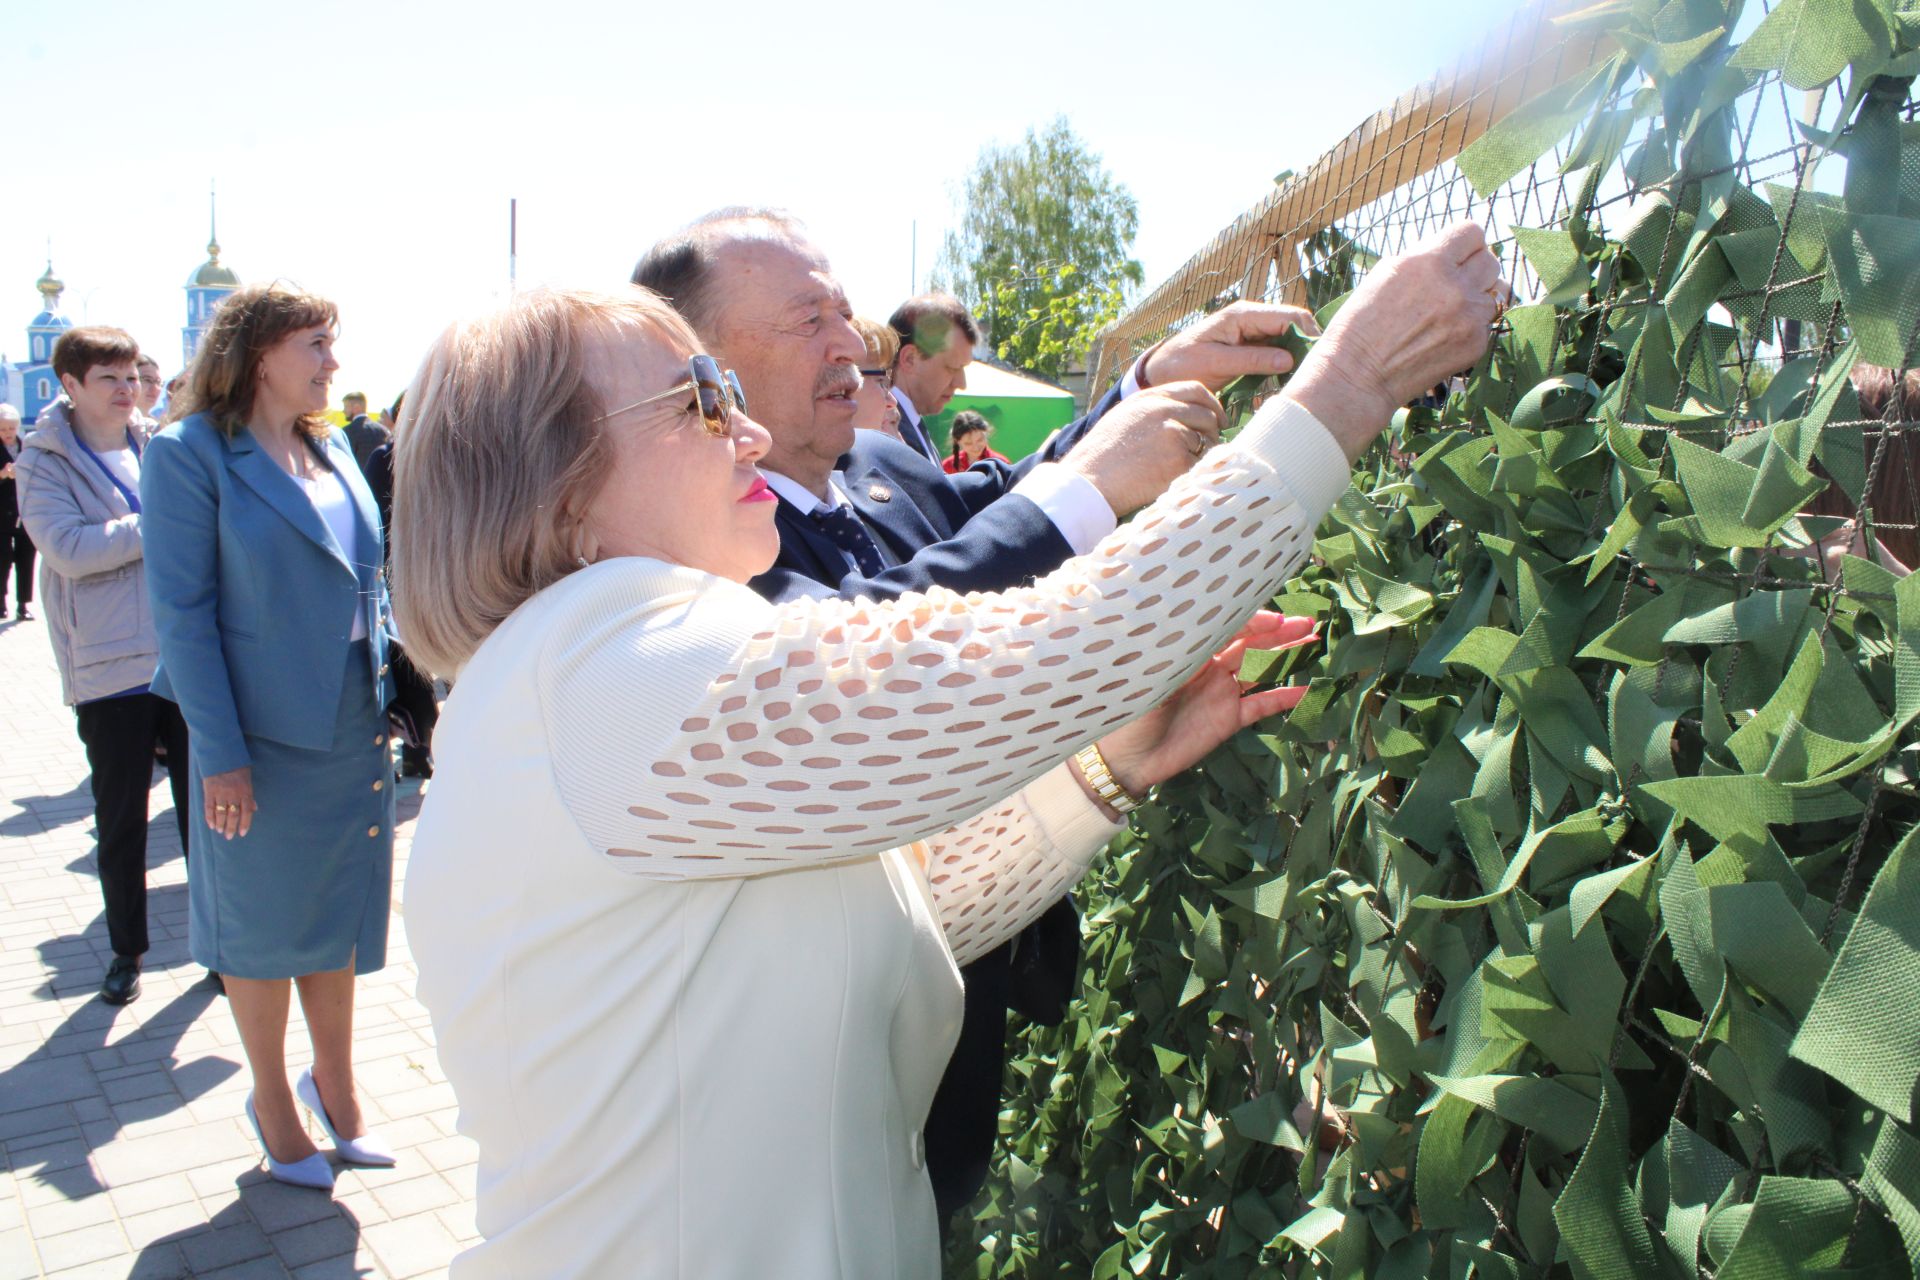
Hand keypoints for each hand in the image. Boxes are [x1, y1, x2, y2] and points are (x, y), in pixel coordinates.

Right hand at [203, 767, 255, 839]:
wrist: (222, 755)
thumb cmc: (238, 767)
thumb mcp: (248, 779)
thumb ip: (250, 795)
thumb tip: (254, 808)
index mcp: (245, 791)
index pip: (246, 812)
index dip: (244, 824)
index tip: (242, 833)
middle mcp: (233, 794)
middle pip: (233, 815)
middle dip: (231, 828)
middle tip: (229, 837)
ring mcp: (220, 793)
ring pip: (221, 813)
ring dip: (220, 824)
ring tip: (220, 831)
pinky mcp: (209, 791)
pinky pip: (209, 808)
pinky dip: (209, 817)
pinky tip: (210, 824)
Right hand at [1059, 381, 1226, 517]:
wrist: (1088, 482)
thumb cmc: (1100, 456)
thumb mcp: (1123, 417)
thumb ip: (1152, 409)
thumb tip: (1184, 414)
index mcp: (1150, 397)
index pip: (1195, 390)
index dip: (1212, 405)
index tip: (1218, 419)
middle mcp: (1164, 410)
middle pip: (1206, 416)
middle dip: (1211, 433)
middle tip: (1205, 450)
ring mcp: (1173, 433)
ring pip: (1206, 442)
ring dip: (1201, 456)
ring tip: (1179, 469)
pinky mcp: (1178, 459)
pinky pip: (1200, 465)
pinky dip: (1193, 474)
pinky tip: (1173, 480)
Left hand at [1090, 612, 1318, 799]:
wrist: (1128, 759)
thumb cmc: (1131, 711)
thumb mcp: (1154, 676)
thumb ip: (1183, 653)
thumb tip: (1209, 627)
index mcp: (1189, 650)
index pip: (1227, 626)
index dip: (1254, 621)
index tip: (1278, 620)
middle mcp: (1208, 666)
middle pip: (1250, 643)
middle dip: (1280, 633)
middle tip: (1310, 624)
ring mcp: (1220, 692)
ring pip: (1260, 669)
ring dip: (1287, 656)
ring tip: (1315, 643)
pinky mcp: (1228, 719)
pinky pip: (1261, 704)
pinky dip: (1284, 697)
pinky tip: (1307, 690)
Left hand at [1139, 302, 1320, 392]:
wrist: (1160, 371)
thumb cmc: (1182, 365)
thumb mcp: (1216, 363)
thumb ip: (1252, 360)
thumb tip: (1288, 359)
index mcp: (1243, 315)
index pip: (1290, 317)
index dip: (1308, 335)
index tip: (1317, 361)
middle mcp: (1252, 318)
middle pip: (1294, 326)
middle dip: (1306, 347)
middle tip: (1313, 375)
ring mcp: (1252, 332)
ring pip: (1288, 341)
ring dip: (1296, 358)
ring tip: (1300, 380)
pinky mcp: (1250, 347)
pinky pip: (1276, 353)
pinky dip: (1284, 366)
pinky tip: (1285, 382)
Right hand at [1288, 223, 1502, 460]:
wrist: (1358, 375)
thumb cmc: (1361, 325)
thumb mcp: (1386, 274)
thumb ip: (1424, 259)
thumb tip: (1451, 253)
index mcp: (1429, 263)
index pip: (1472, 232)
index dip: (1465, 243)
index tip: (1458, 254)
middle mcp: (1455, 287)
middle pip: (1491, 261)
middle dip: (1474, 268)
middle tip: (1456, 283)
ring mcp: (1469, 317)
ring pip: (1497, 293)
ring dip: (1479, 297)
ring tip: (1453, 311)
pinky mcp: (1476, 344)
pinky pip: (1487, 324)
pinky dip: (1472, 327)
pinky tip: (1445, 336)